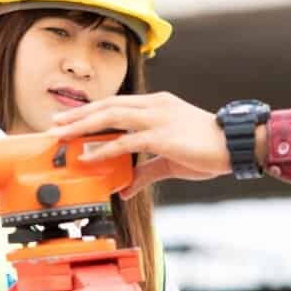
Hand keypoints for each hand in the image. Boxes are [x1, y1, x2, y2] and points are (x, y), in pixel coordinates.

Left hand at [51, 92, 233, 195]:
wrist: (236, 145)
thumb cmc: (207, 149)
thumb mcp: (170, 160)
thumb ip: (145, 171)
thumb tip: (125, 186)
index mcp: (156, 105)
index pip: (116, 104)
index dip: (90, 111)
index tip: (69, 119)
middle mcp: (154, 105)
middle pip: (107, 105)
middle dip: (78, 115)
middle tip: (54, 124)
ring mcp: (157, 118)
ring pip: (111, 116)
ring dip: (82, 125)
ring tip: (61, 135)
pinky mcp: (162, 135)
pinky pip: (127, 141)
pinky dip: (105, 149)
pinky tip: (88, 156)